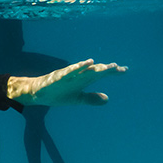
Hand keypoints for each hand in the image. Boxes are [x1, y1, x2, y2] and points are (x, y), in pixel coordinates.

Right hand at [7, 59, 126, 105]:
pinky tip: (88, 63)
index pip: (101, 74)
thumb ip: (91, 98)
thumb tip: (107, 99)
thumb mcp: (77, 99)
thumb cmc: (59, 93)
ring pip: (86, 69)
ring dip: (98, 67)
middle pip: (96, 70)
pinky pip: (71, 71)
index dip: (112, 72)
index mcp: (84, 79)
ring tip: (109, 66)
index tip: (124, 70)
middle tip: (119, 68)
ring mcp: (70, 75)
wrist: (38, 94)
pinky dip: (80, 67)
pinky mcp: (60, 76)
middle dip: (107, 69)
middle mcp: (79, 75)